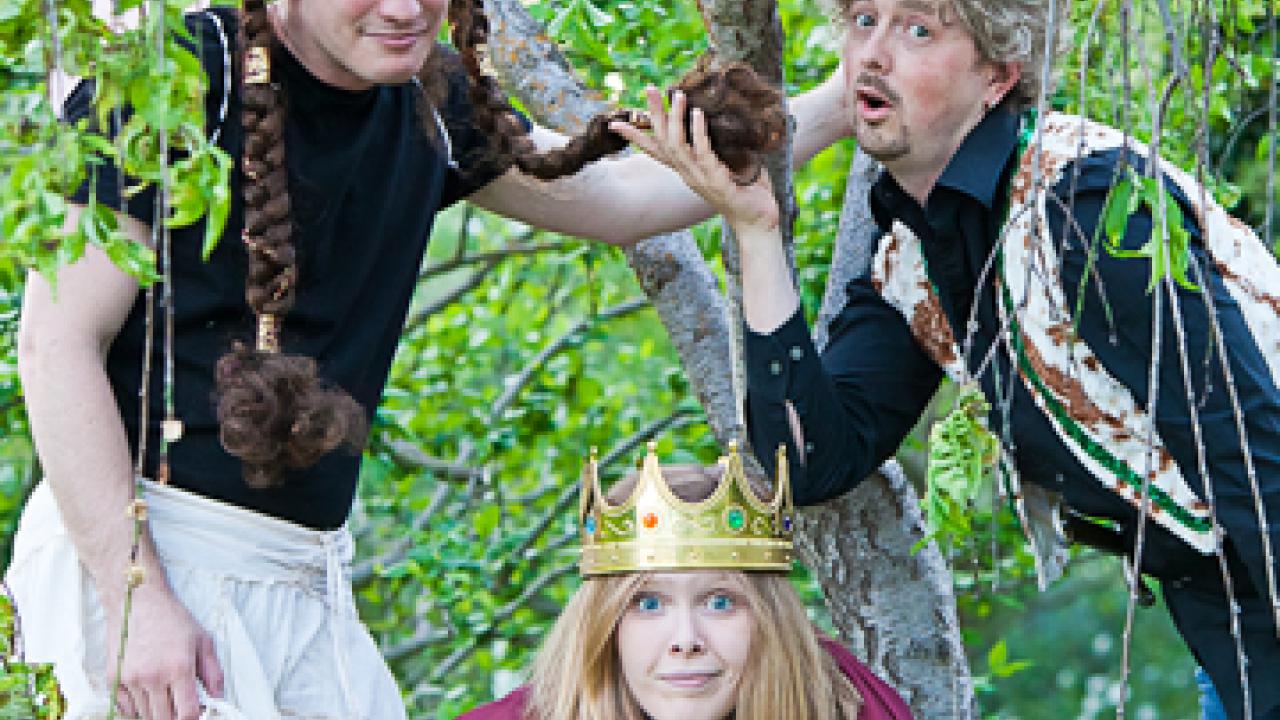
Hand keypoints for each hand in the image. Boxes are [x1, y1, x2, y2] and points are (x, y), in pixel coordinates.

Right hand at [105, 582, 224, 719]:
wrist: (138, 601)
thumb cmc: (170, 618)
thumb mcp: (203, 640)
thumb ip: (213, 672)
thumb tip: (218, 696)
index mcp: (178, 667)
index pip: (187, 713)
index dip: (194, 718)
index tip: (197, 713)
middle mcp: (153, 676)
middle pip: (164, 719)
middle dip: (175, 717)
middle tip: (181, 706)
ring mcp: (130, 679)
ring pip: (145, 715)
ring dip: (157, 712)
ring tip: (166, 696)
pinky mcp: (113, 679)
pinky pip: (125, 708)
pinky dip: (137, 708)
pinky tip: (147, 694)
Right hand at [610, 86, 780, 235]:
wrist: (758, 223)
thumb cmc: (745, 192)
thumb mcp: (726, 165)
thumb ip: (718, 148)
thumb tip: (723, 118)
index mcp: (687, 170)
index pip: (655, 151)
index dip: (636, 137)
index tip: (615, 123)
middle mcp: (688, 174)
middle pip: (663, 141)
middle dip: (655, 115)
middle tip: (650, 89)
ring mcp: (700, 178)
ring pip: (678, 146)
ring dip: (676, 119)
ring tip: (678, 96)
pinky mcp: (717, 181)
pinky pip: (703, 153)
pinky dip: (699, 132)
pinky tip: (698, 114)